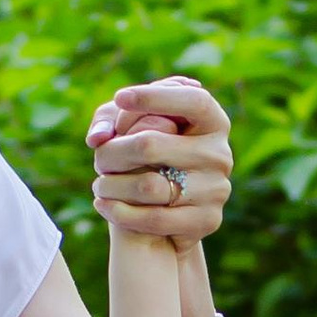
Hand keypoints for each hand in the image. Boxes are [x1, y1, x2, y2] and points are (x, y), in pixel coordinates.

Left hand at [89, 79, 232, 246]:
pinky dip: (120, 212)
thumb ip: (109, 118)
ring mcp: (217, 189)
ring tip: (99, 184)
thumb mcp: (130, 126)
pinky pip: (155, 218)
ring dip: (111, 185)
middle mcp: (219, 154)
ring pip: (148, 185)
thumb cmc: (147, 156)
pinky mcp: (207, 220)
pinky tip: (103, 204)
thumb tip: (99, 138)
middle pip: (150, 144)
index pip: (193, 101)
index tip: (120, 97)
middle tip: (97, 159)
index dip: (155, 97)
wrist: (168, 210)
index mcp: (213, 122)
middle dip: (112, 151)